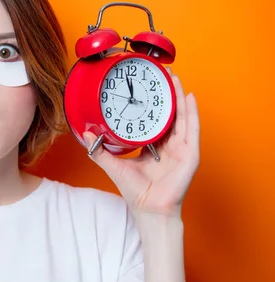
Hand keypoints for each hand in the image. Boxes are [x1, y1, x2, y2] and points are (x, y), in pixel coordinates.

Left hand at [84, 68, 199, 217]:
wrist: (148, 209)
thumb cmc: (136, 191)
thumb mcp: (114, 165)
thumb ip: (99, 150)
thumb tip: (87, 133)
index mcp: (155, 145)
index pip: (155, 118)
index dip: (152, 101)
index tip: (146, 84)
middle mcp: (170, 144)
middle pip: (171, 113)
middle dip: (167, 93)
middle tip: (161, 72)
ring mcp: (182, 149)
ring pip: (183, 117)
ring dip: (180, 97)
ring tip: (174, 78)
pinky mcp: (190, 155)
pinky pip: (193, 130)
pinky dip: (193, 113)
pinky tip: (190, 98)